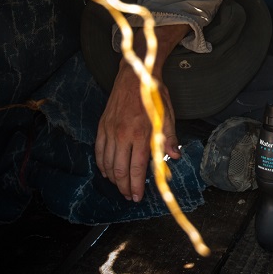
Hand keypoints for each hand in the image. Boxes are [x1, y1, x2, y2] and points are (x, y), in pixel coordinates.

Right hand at [94, 24, 189, 201]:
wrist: (134, 76)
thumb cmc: (152, 96)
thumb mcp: (167, 116)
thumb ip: (169, 138)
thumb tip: (174, 156)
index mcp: (141, 134)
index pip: (136, 168)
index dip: (136, 186)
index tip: (138, 197)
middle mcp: (123, 135)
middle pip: (120, 170)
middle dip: (124, 187)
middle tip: (129, 196)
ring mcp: (110, 131)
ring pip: (107, 163)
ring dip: (113, 179)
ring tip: (120, 187)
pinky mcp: (102, 126)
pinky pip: (98, 151)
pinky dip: (101, 165)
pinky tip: (106, 172)